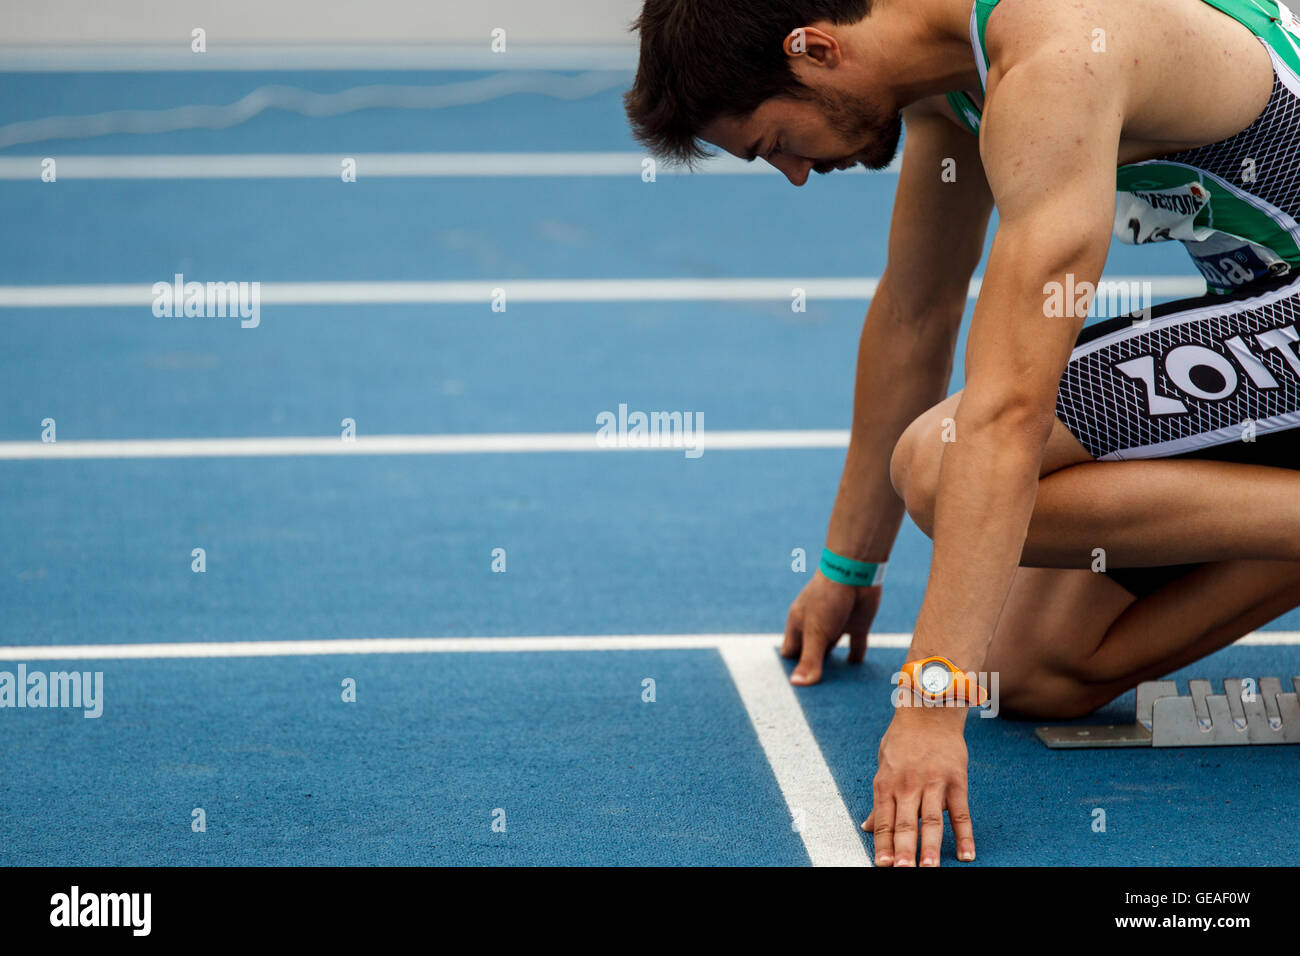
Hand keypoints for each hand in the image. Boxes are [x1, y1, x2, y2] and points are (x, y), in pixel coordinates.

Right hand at [781, 571, 880, 685]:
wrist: (856, 571)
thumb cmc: (827, 598)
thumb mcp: (816, 631)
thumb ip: (810, 659)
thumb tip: (797, 685)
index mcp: (798, 625)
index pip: (790, 653)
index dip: (791, 670)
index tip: (793, 693)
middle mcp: (815, 628)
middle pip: (810, 655)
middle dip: (812, 673)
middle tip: (815, 699)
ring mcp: (836, 627)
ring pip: (832, 654)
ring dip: (834, 670)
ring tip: (835, 694)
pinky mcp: (856, 626)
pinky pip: (855, 648)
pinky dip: (856, 660)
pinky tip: (858, 676)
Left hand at [863, 706, 974, 866]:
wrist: (929, 708)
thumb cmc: (903, 739)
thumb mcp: (883, 764)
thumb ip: (879, 799)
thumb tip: (866, 827)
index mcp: (887, 782)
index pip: (884, 820)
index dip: (883, 844)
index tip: (883, 865)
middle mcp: (908, 784)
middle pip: (907, 823)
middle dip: (904, 850)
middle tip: (904, 871)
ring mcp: (934, 782)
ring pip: (933, 820)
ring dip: (931, 847)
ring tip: (930, 868)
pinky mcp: (956, 780)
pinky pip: (961, 812)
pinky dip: (964, 835)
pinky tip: (966, 855)